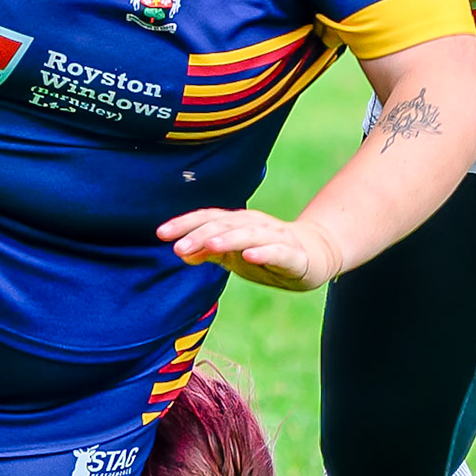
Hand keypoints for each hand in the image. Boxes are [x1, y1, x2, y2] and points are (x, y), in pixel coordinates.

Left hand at [157, 207, 342, 291]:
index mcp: (237, 222)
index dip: (184, 224)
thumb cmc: (266, 253)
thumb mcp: (234, 255)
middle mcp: (254, 224)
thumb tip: (181, 252)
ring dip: (228, 239)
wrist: (315, 255)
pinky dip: (263, 251)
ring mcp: (274, 237)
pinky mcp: (294, 254)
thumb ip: (209, 252)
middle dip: (199, 235)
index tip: (160, 234)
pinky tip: (249, 256)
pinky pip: (277, 251)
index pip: (207, 219)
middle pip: (224, 225)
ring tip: (210, 246)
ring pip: (248, 235)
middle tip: (177, 247)